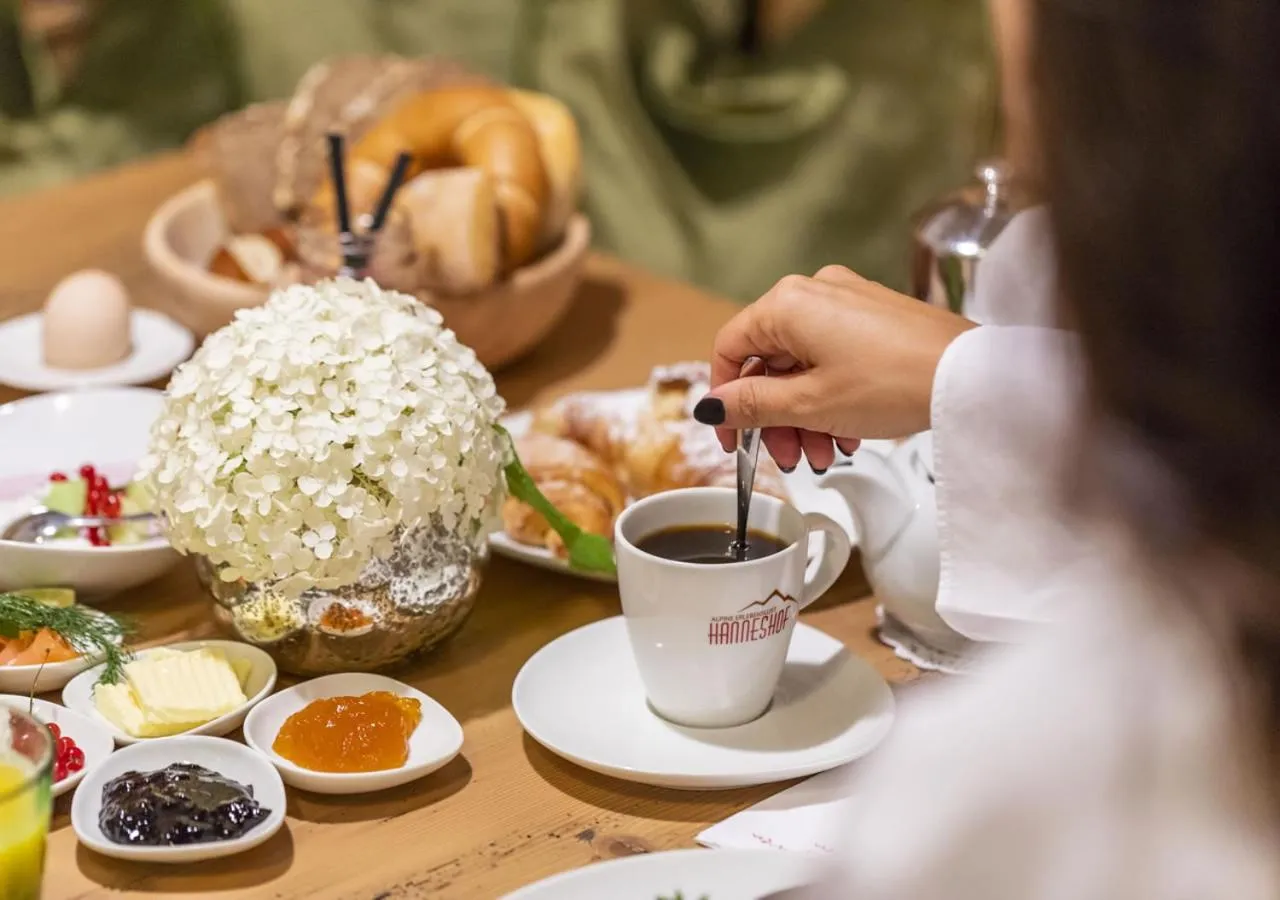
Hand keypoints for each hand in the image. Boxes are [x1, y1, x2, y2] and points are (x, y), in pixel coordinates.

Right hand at [695, 266, 976, 471]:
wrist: (969, 377)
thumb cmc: (891, 383)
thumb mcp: (809, 405)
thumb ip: (752, 404)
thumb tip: (711, 405)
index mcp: (786, 304)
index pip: (731, 348)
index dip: (725, 398)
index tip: (732, 439)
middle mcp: (813, 291)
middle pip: (769, 360)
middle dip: (775, 416)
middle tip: (789, 457)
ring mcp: (847, 300)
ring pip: (803, 363)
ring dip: (804, 414)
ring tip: (826, 455)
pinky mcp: (875, 316)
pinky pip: (833, 357)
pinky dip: (830, 395)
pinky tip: (849, 433)